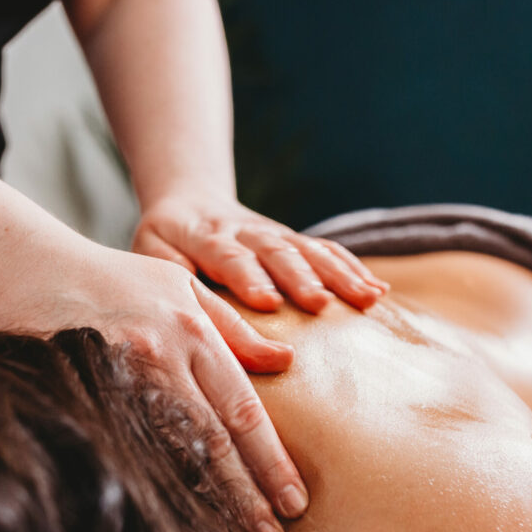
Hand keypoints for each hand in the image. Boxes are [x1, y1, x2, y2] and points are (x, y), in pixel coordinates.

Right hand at [15, 244, 307, 531]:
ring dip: (205, 501)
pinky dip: (153, 485)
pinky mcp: (82, 396)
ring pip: (170, 453)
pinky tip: (173, 518)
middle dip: (247, 494)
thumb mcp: (180, 286)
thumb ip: (234, 327)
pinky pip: (125, 450)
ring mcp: (118, 379)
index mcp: (192, 330)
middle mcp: (161, 357)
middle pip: (214, 440)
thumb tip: (285, 360)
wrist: (24, 268)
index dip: (271, 461)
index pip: (244, 410)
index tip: (293, 501)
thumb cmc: (110, 278)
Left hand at [132, 189, 388, 312]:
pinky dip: (353, 269)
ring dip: (338, 274)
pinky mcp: (294, 240)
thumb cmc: (166, 245)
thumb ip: (172, 286)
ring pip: (308, 250)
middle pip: (275, 252)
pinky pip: (327, 250)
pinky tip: (378, 291)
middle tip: (319, 303)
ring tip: (366, 299)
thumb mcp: (153, 259)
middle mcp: (243, 232)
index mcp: (201, 237)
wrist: (189, 201)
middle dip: (300, 277)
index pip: (227, 257)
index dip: (247, 278)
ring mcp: (273, 235)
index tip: (268, 302)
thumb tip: (192, 331)